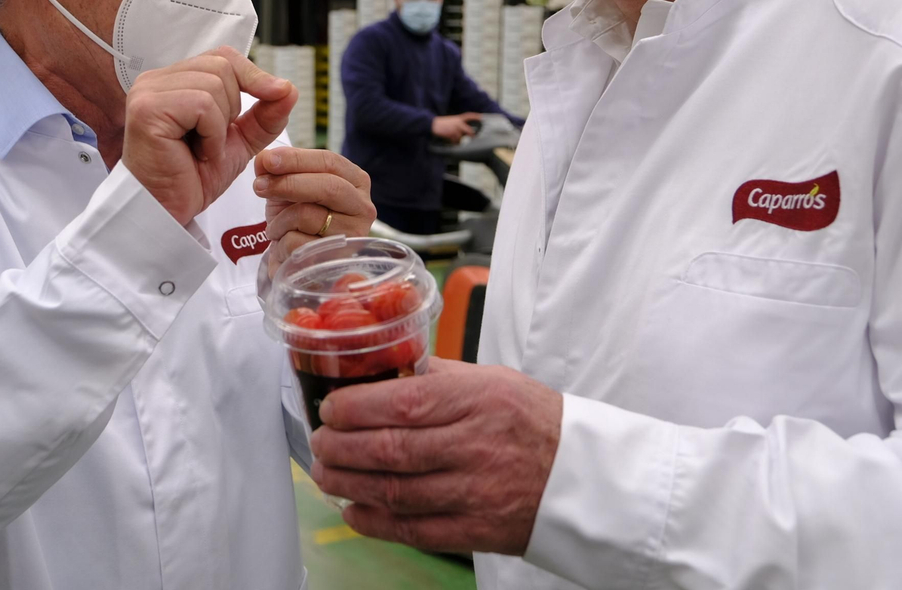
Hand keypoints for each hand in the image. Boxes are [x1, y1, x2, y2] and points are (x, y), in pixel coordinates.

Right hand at [123, 47, 297, 225]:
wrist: (168, 212)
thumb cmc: (191, 178)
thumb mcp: (239, 141)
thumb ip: (265, 115)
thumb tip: (289, 88)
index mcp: (172, 81)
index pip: (222, 56)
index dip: (252, 75)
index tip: (276, 94)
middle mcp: (155, 80)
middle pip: (221, 66)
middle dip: (233, 107)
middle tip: (213, 142)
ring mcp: (147, 92)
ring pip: (214, 85)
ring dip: (220, 126)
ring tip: (202, 150)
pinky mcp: (147, 109)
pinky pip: (202, 104)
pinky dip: (211, 134)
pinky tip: (196, 154)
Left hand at [252, 148, 374, 264]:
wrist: (295, 257)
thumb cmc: (296, 217)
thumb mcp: (285, 186)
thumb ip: (276, 168)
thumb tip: (263, 159)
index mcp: (355, 181)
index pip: (329, 162)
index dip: (297, 159)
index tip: (268, 160)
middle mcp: (362, 207)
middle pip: (328, 187)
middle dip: (288, 184)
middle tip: (259, 186)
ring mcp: (352, 235)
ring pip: (308, 215)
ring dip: (280, 220)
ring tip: (276, 227)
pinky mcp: (334, 260)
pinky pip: (296, 243)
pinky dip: (280, 242)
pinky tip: (283, 246)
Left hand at [310, 358, 562, 555]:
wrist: (583, 477)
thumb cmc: (535, 422)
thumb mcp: (493, 381)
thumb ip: (438, 377)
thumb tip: (386, 370)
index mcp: (478, 400)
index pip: (402, 403)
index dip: (355, 408)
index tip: (330, 408)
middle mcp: (474, 446)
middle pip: (390, 449)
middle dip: (341, 447)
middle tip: (318, 443)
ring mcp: (475, 492)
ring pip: (395, 492)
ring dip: (348, 484)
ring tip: (326, 474)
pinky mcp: (477, 531)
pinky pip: (415, 530)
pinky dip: (376, 522)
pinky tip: (354, 510)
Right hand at [431, 113, 481, 143]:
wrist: (432, 124)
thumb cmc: (441, 124)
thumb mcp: (451, 121)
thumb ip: (458, 125)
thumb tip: (463, 133)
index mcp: (458, 118)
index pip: (469, 116)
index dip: (476, 116)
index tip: (482, 117)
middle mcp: (458, 122)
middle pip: (469, 131)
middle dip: (471, 136)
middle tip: (472, 138)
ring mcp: (455, 128)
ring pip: (461, 137)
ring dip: (458, 140)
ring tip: (453, 139)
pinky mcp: (451, 133)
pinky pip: (455, 141)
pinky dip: (453, 142)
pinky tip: (449, 140)